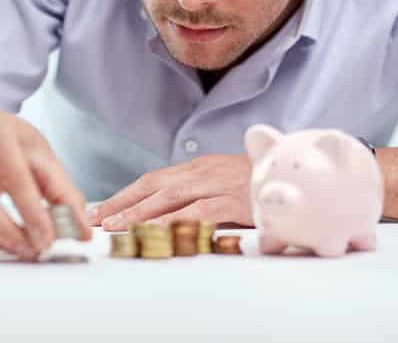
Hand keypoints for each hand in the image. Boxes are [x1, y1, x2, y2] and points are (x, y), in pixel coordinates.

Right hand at [0, 110, 90, 260]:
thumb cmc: (8, 147)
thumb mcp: (37, 155)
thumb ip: (61, 191)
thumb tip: (81, 231)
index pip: (14, 176)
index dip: (33, 212)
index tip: (49, 239)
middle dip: (8, 231)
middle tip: (33, 250)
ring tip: (22, 247)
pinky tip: (0, 237)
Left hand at [87, 154, 253, 230]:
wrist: (299, 173)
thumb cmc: (264, 182)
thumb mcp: (228, 182)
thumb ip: (203, 193)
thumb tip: (176, 213)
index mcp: (200, 166)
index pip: (154, 179)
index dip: (127, 193)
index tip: (103, 208)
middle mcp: (203, 171)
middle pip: (153, 185)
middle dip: (122, 202)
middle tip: (98, 218)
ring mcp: (217, 184)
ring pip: (169, 197)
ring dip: (140, 212)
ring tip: (117, 227)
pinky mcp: (232, 200)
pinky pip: (198, 211)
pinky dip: (176, 220)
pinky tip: (158, 231)